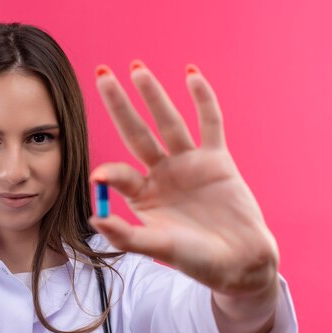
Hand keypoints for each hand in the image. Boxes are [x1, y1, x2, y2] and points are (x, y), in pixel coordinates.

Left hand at [89, 62, 277, 296]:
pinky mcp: (217, 158)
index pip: (121, 174)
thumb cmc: (197, 260)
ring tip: (137, 68)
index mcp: (143, 195)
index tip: (99, 175)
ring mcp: (188, 163)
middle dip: (119, 105)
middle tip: (100, 74)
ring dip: (154, 94)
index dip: (111, 174)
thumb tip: (93, 217)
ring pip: (168, 122)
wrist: (240, 263)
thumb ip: (127, 235)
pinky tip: (191, 74)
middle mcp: (161, 173)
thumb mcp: (159, 248)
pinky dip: (203, 99)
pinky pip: (210, 122)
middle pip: (136, 132)